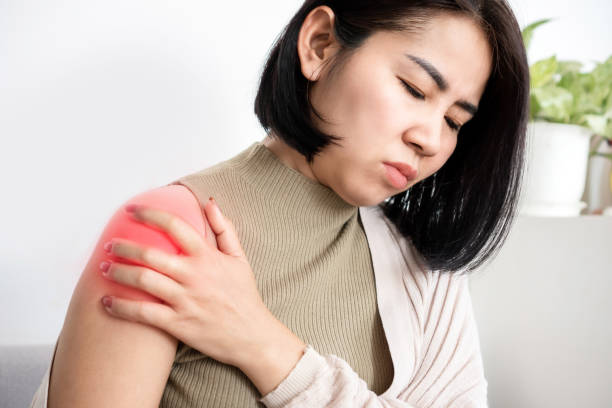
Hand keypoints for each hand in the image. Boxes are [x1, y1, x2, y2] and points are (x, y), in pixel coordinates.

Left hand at [99, 197, 282, 368]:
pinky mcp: (178, 324)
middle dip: (124, 247)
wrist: (252, 336)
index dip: (150, 214)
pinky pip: (143, 313)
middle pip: (150, 254)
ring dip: (118, 272)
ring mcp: (185, 300)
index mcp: (208, 257)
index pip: (175, 226)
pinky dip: (121, 307)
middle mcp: (194, 276)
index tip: (132, 210)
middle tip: (110, 245)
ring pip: (143, 281)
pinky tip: (106, 302)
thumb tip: (209, 203)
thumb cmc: (245, 295)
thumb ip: (225, 229)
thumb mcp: (240, 258)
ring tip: (104, 268)